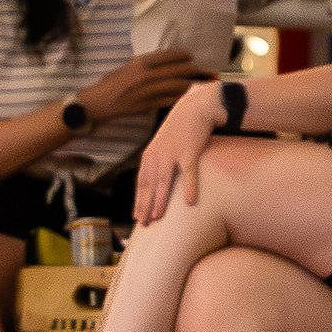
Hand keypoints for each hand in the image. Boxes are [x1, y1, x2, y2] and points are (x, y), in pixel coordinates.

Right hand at [89, 49, 201, 130]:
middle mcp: (145, 75)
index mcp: (139, 62)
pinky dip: (182, 98)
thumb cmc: (110, 83)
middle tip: (205, 71)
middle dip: (193, 71)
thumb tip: (165, 65)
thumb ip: (144, 65)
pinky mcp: (148, 105)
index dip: (183, 55)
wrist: (98, 103)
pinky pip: (170, 100)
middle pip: (176, 70)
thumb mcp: (127, 67)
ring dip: (192, 85)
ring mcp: (147, 91)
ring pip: (176, 86)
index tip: (191, 56)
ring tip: (203, 84)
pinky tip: (190, 97)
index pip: (167, 55)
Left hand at [133, 79, 225, 223]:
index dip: (139, 200)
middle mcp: (157, 155)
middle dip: (145, 205)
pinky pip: (189, 173)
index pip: (141, 182)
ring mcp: (172, 153)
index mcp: (150, 156)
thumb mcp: (162, 146)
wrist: (194, 108)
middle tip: (143, 223)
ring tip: (158, 217)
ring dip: (160, 200)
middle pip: (149, 184)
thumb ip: (158, 163)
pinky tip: (190, 202)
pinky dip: (189, 187)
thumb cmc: (179, 130)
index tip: (137, 217)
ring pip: (164, 181)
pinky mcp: (189, 151)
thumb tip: (155, 184)